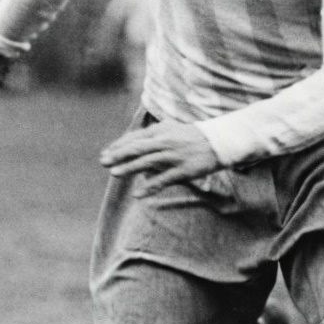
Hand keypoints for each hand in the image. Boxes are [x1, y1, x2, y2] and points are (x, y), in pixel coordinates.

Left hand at [100, 121, 221, 196]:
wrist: (220, 142)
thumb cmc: (193, 137)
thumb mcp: (172, 129)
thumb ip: (154, 136)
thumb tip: (135, 145)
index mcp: (162, 131)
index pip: (135, 138)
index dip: (119, 146)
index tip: (105, 153)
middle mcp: (166, 142)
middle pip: (138, 148)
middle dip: (119, 155)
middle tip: (104, 162)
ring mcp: (175, 156)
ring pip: (147, 162)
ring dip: (129, 168)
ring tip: (114, 174)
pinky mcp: (184, 170)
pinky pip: (164, 179)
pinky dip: (150, 186)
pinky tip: (138, 194)